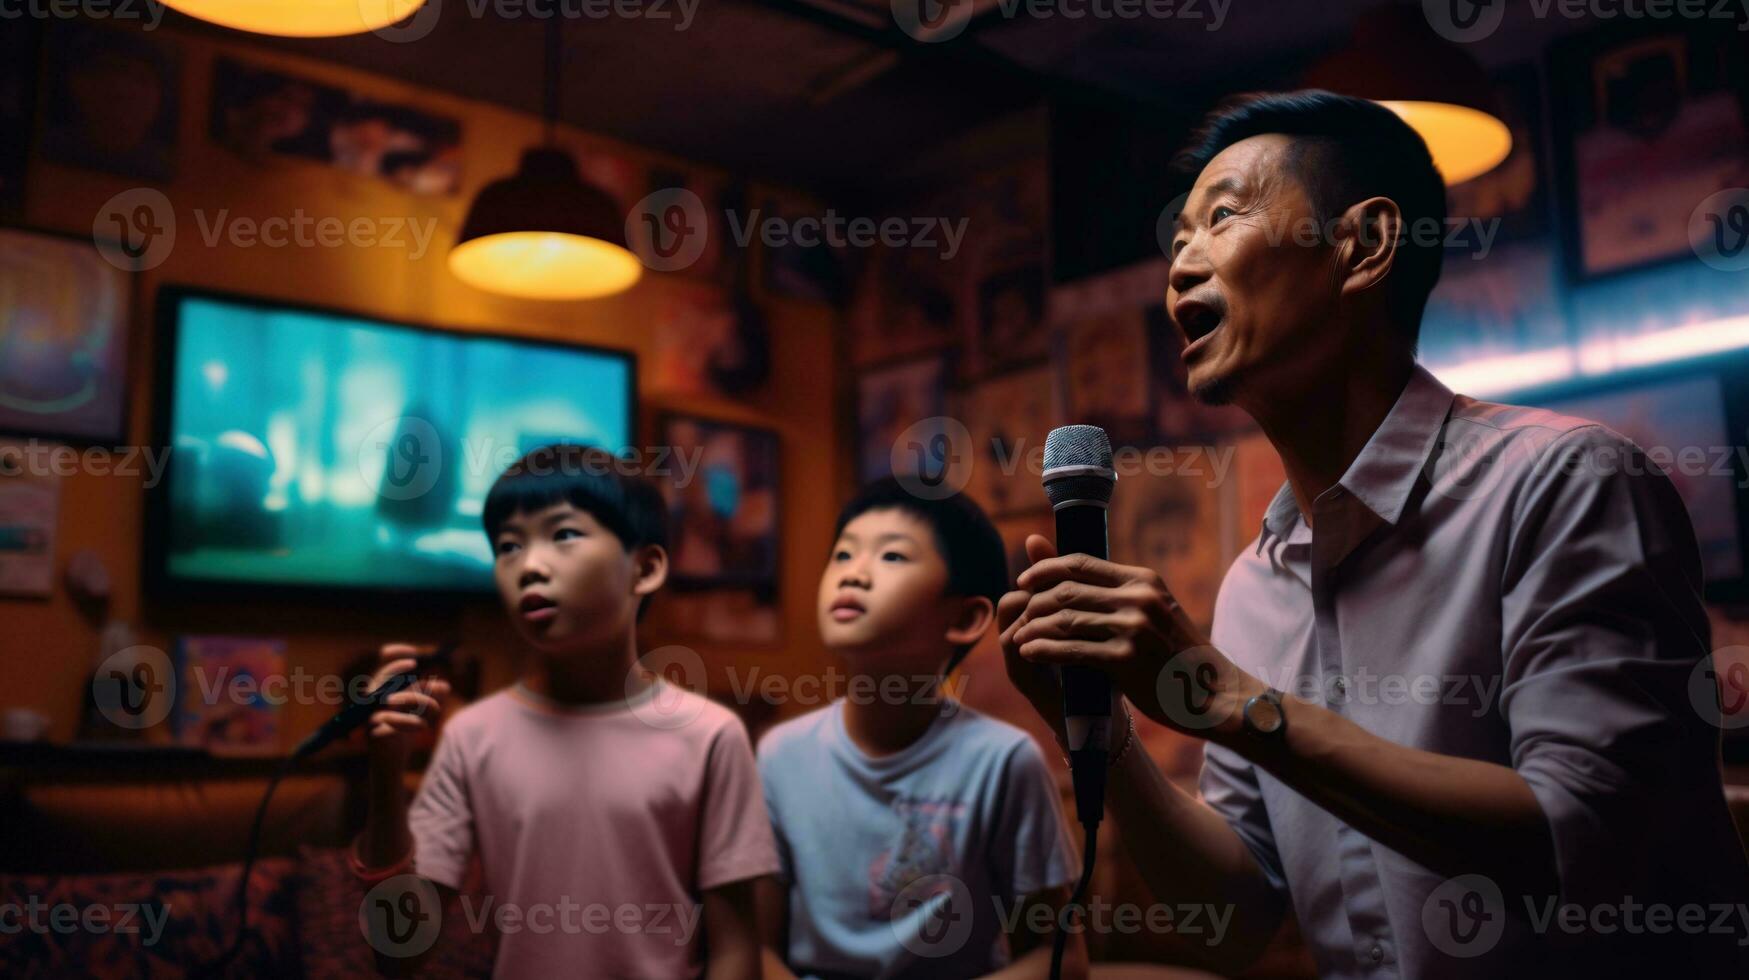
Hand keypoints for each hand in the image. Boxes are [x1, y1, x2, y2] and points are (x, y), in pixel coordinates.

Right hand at [366, 643, 449, 745]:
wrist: (391, 762)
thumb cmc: (404, 730)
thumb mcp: (422, 710)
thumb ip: (431, 696)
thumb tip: (444, 686)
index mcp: (383, 689)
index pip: (383, 664)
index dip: (395, 654)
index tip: (414, 655)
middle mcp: (373, 699)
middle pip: (384, 678)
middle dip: (405, 675)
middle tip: (426, 675)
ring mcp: (371, 715)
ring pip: (392, 698)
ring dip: (418, 699)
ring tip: (436, 709)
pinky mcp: (373, 733)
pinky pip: (390, 721)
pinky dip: (408, 722)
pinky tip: (422, 725)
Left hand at [1005, 537, 1263, 740]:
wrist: (1213, 693)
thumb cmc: (1177, 655)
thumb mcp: (1153, 611)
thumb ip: (1113, 593)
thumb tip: (1072, 573)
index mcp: (1143, 580)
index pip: (1080, 563)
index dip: (1044, 569)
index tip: (1023, 581)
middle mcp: (1138, 597)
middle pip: (1067, 590)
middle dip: (1035, 602)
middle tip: (1019, 615)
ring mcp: (1133, 628)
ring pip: (1065, 619)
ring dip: (1034, 627)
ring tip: (1018, 636)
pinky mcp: (1126, 659)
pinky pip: (1071, 649)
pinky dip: (1044, 649)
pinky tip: (1029, 653)